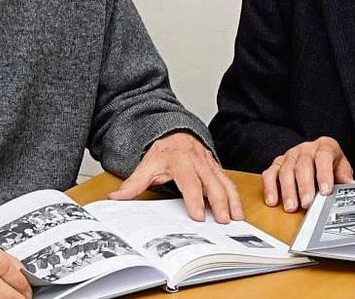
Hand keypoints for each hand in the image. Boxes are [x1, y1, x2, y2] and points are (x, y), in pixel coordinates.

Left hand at [108, 131, 243, 222]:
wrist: (176, 133)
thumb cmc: (163, 152)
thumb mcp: (146, 166)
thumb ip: (133, 184)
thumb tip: (116, 198)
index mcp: (180, 161)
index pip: (189, 182)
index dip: (194, 199)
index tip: (197, 216)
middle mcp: (198, 162)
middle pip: (211, 183)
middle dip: (219, 203)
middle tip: (223, 221)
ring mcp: (210, 164)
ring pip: (224, 182)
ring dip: (232, 200)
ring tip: (236, 217)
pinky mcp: (217, 168)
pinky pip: (228, 181)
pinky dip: (235, 196)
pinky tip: (238, 209)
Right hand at [262, 136, 354, 211]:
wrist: (317, 156)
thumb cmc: (330, 164)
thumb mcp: (341, 168)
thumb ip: (345, 178)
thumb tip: (353, 187)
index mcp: (325, 146)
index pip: (324, 158)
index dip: (324, 174)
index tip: (326, 191)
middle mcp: (306, 149)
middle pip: (303, 166)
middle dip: (305, 187)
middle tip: (307, 203)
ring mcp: (290, 155)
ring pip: (286, 171)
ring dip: (288, 191)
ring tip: (291, 207)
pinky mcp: (277, 163)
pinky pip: (270, 174)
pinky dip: (270, 188)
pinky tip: (273, 201)